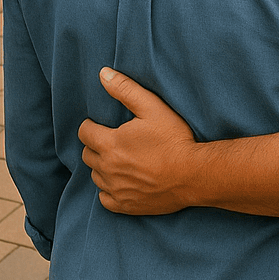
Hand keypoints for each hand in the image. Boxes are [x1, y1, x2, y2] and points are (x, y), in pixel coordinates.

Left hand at [79, 68, 199, 214]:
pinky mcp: (125, 205)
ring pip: (95, 176)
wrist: (193, 174)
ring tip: (121, 159)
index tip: (101, 124)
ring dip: (103, 166)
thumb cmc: (175, 139)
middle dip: (96, 145)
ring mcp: (115, 189)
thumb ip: (126, 90)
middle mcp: (107, 168)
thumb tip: (103, 74)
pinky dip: (109, 189)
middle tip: (113, 140)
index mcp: (110, 143)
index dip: (91, 126)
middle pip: (87, 155)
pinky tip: (123, 181)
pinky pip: (104, 198)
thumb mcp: (153, 108)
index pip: (84, 132)